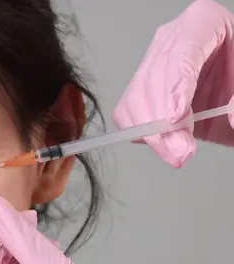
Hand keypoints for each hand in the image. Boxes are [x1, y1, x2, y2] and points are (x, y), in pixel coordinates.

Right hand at [113, 0, 233, 167]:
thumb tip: (232, 117)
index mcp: (202, 22)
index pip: (179, 52)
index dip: (173, 87)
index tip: (175, 119)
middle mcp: (172, 42)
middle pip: (151, 80)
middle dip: (160, 121)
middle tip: (180, 150)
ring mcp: (154, 67)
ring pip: (134, 100)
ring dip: (150, 133)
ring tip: (176, 153)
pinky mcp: (146, 93)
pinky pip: (128, 114)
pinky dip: (142, 134)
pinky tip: (163, 145)